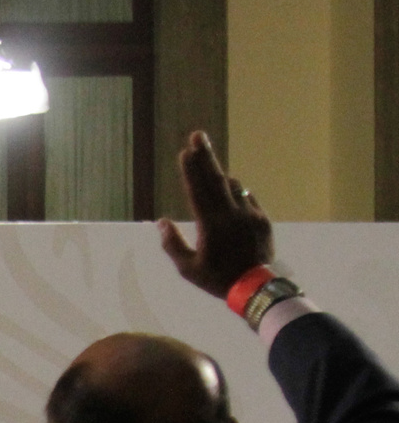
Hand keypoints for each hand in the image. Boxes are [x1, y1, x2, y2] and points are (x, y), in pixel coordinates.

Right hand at [158, 131, 273, 298]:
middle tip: (198, 135)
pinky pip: (247, 198)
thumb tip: (161, 222)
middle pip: (216, 179)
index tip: (184, 151)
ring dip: (220, 176)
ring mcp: (249, 214)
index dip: (191, 170)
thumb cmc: (216, 280)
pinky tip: (231, 193)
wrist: (256, 288)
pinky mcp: (262, 219)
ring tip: (211, 167)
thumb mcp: (187, 268)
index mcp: (211, 225)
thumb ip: (172, 243)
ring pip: (234, 187)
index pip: (198, 190)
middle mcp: (231, 214)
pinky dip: (237, 193)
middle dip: (206, 156)